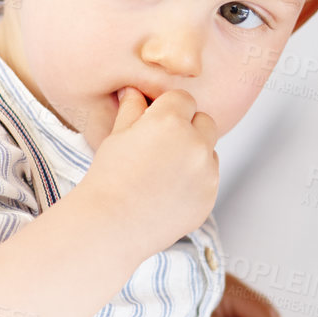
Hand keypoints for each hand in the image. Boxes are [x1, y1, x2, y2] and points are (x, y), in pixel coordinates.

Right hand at [80, 88, 218, 257]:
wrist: (110, 225)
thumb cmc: (107, 179)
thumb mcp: (116, 136)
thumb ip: (132, 109)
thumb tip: (136, 91)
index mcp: (171, 120)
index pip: (183, 99)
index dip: (168, 109)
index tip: (154, 123)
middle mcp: (195, 143)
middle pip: (205, 121)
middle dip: (188, 127)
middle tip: (161, 146)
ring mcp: (207, 172)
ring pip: (210, 151)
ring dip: (194, 154)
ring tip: (162, 173)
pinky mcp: (209, 197)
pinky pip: (209, 179)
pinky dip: (195, 181)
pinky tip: (168, 193)